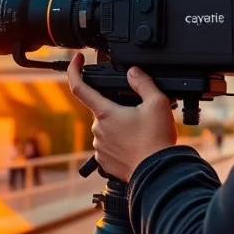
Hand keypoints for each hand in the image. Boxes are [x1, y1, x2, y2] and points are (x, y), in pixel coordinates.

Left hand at [67, 53, 177, 180]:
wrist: (158, 173)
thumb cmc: (156, 141)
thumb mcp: (157, 103)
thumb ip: (143, 83)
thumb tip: (133, 72)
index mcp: (105, 113)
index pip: (79, 87)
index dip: (74, 69)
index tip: (77, 59)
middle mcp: (98, 130)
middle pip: (102, 109)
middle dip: (117, 108)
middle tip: (139, 113)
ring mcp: (100, 147)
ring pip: (107, 128)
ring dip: (120, 126)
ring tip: (142, 132)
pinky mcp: (104, 162)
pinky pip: (109, 146)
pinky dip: (120, 143)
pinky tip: (136, 145)